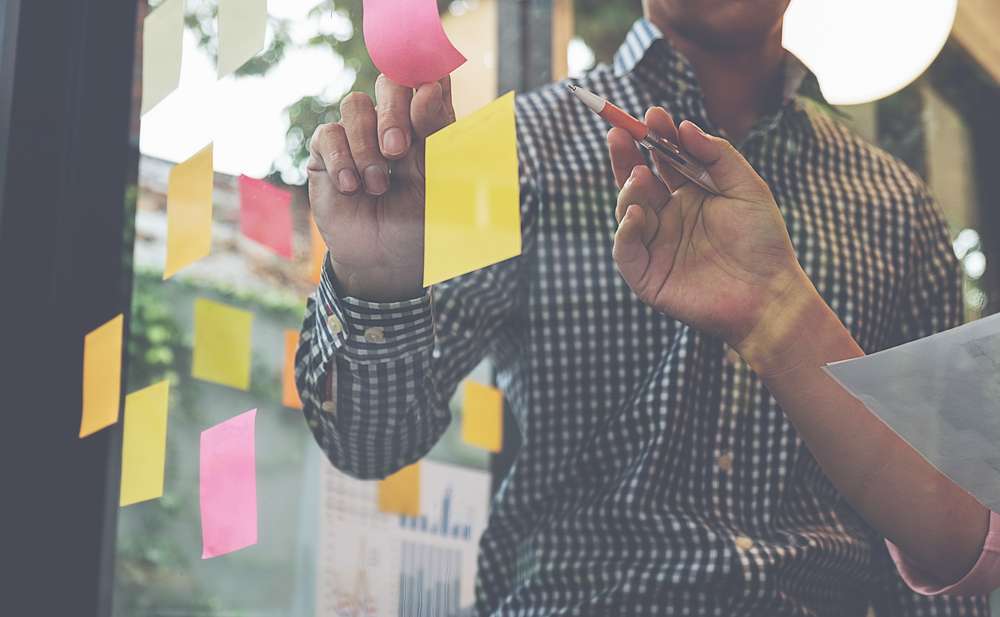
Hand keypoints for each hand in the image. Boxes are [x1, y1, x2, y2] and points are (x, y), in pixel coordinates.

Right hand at [307, 74, 455, 300]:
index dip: (426, 69)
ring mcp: (358, 135)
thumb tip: (427, 88)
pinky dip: (342, 161)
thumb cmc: (418, 221)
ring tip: (377, 185)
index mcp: (427, 124)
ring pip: (355, 105)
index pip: (429, 78)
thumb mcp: (437, 180)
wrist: (385, 259)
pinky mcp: (327, 152)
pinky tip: (351, 187)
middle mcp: (392, 122)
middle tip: (397, 151)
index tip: (428, 82)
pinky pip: (329, 134)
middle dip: (393, 112)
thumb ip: (436, 134)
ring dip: (366, 147)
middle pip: (389, 82)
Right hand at [608, 108, 812, 358]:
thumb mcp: (746, 186)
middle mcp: (667, 217)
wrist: (769, 294)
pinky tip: (638, 214)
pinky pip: (625, 249)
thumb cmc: (762, 241)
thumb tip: (683, 125)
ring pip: (627, 210)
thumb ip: (717, 154)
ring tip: (640, 176)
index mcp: (689, 195)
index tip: (652, 114)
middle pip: (635, 180)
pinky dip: (626, 230)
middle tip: (618, 131)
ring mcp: (654, 245)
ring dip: (628, 189)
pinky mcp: (647, 276)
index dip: (654, 137)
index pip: (661, 160)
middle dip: (625, 154)